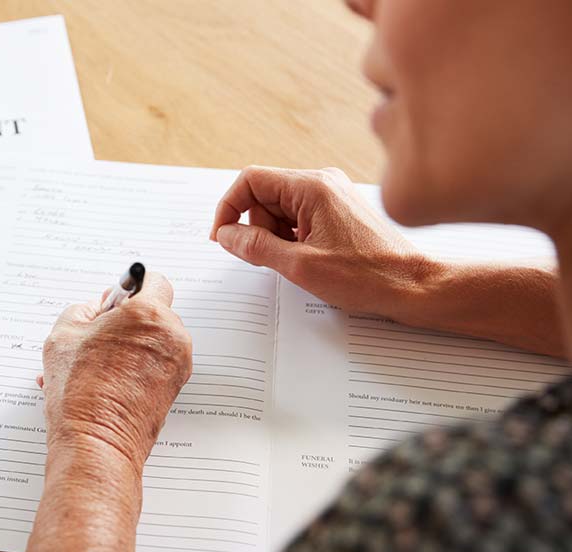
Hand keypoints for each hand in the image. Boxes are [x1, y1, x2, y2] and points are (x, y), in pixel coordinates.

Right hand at [39, 273, 192, 471]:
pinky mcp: (175, 387)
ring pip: (155, 340)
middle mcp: (171, 336)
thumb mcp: (63, 334)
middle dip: (128, 320)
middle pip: (154, 312)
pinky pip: (157, 364)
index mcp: (148, 314)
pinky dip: (135, 366)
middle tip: (98, 335)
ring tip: (94, 364)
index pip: (154, 280)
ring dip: (130, 345)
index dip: (132, 286)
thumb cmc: (80, 393)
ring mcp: (178, 364)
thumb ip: (84, 309)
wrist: (96, 443)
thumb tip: (99, 307)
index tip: (116, 299)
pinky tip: (104, 381)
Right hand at [210, 166, 430, 316]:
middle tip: (272, 258)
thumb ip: (256, 246)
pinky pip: (298, 217)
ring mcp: (332, 195)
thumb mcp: (299, 266)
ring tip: (298, 262)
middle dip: (257, 228)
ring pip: (280, 208)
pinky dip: (292, 238)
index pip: (251, 180)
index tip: (223, 237)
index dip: (229, 208)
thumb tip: (227, 235)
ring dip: (275, 236)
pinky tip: (309, 259)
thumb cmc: (367, 276)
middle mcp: (322, 182)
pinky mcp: (338, 210)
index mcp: (312, 187)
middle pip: (264, 195)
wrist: (413, 286)